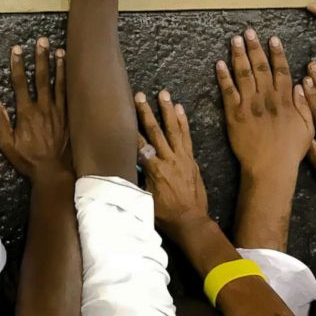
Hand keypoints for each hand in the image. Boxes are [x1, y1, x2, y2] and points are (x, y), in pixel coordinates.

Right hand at [0, 37, 69, 180]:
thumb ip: (0, 121)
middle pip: (41, 78)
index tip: (17, 50)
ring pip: (58, 83)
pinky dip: (70, 81)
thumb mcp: (8, 144)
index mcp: (26, 113)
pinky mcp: (69, 118)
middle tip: (41, 41)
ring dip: (58, 66)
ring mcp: (58, 112)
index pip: (20, 83)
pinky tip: (72, 71)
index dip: (18, 65)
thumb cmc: (29, 160)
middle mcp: (43, 109)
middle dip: (40, 58)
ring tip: (58, 50)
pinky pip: (70, 95)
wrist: (54, 173)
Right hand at [134, 91, 208, 233]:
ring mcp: (182, 158)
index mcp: (154, 169)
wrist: (191, 221)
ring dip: (167, 110)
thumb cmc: (165, 213)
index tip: (124, 112)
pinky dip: (183, 122)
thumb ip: (138, 180)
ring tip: (164, 94)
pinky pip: (187, 136)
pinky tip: (180, 109)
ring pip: (173, 129)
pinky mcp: (191, 159)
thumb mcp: (145, 199)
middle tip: (140, 96)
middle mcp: (168, 159)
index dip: (131, 128)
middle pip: (155, 131)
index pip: (139, 144)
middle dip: (146, 112)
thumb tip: (126, 167)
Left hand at [216, 30, 311, 174]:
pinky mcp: (234, 114)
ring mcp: (249, 105)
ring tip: (234, 40)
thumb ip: (304, 106)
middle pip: (260, 67)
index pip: (281, 71)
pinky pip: (228, 91)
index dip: (277, 54)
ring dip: (238, 55)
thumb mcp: (307, 129)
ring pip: (243, 74)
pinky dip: (223, 76)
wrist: (270, 167)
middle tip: (249, 32)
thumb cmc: (290, 151)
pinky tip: (219, 64)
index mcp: (285, 100)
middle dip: (255, 48)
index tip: (273, 39)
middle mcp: (267, 98)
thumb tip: (300, 85)